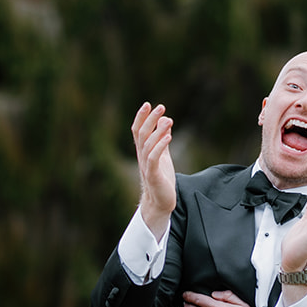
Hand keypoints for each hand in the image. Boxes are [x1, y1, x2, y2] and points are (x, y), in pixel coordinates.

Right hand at [132, 102, 176, 238]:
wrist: (160, 202)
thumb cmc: (161, 178)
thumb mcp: (163, 155)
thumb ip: (162, 139)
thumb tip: (165, 120)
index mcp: (143, 151)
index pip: (137, 131)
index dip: (141, 117)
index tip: (148, 104)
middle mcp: (142, 157)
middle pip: (142, 134)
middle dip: (150, 119)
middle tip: (160, 107)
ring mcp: (147, 165)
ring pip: (148, 144)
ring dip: (158, 131)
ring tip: (168, 120)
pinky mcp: (153, 175)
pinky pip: (154, 158)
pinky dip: (160, 146)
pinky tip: (168, 136)